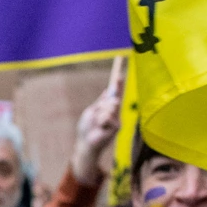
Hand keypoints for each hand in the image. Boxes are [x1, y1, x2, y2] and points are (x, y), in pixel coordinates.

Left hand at [68, 58, 124, 185]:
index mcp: (108, 106)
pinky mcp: (117, 126)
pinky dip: (100, 121)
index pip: (116, 90)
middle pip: (114, 96)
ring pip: (110, 106)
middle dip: (105, 101)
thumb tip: (108, 90)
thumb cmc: (86, 128)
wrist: (85, 143)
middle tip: (98, 113)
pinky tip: (100, 128)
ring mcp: (117, 118)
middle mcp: (115, 110)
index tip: (121, 64)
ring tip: (97, 123)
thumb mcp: (92, 111)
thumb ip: (101, 102)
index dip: (119, 79)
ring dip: (100, 114)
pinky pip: (107, 116)